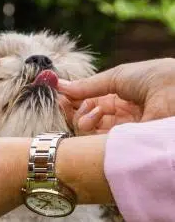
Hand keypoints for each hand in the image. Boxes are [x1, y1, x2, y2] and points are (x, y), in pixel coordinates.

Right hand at [59, 58, 174, 131]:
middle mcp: (119, 118)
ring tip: (90, 108)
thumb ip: (88, 85)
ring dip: (81, 117)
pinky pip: (93, 142)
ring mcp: (120, 133)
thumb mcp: (116, 76)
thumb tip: (61, 85)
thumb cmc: (153, 77)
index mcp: (121, 100)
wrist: (174, 89)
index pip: (90, 103)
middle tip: (63, 102)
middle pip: (85, 119)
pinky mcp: (120, 145)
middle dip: (72, 110)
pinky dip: (87, 127)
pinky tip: (94, 115)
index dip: (74, 99)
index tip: (58, 93)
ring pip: (86, 132)